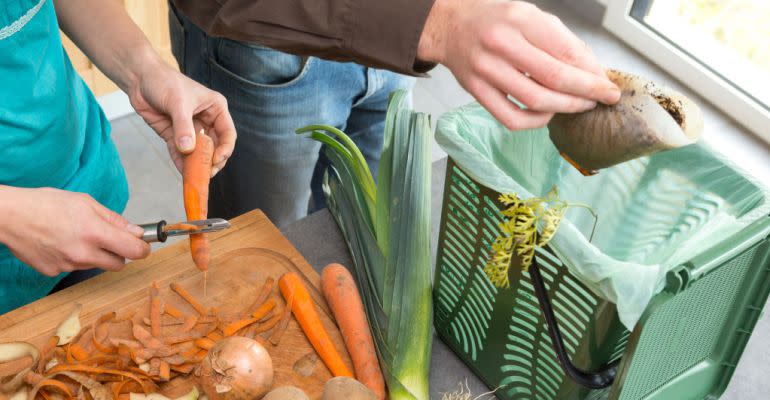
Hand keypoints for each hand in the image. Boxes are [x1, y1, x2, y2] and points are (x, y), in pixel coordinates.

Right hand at [0, 187, 150, 276]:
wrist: (10, 216)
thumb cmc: (46, 203)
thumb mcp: (85, 202)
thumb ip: (114, 220)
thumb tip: (135, 232)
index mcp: (94, 232)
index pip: (133, 251)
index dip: (143, 249)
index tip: (143, 246)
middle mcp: (83, 253)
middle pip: (118, 264)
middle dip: (119, 254)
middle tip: (108, 239)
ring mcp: (68, 265)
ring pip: (95, 265)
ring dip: (94, 254)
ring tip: (76, 235)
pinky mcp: (54, 272)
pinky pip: (74, 267)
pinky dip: (73, 258)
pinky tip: (60, 243)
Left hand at [128, 58, 235, 175]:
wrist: (139, 78)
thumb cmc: (164, 82)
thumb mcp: (177, 103)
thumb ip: (183, 127)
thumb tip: (188, 149)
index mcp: (216, 109)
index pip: (227, 134)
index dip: (224, 149)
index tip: (216, 160)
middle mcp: (207, 120)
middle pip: (215, 146)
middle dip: (212, 161)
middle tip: (206, 173)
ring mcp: (191, 129)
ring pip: (199, 152)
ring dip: (197, 165)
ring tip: (195, 178)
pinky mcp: (175, 135)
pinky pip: (181, 153)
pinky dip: (182, 164)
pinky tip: (183, 174)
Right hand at [418, 0, 620, 129]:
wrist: (450, 26)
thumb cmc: (496, 21)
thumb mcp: (529, 16)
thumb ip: (560, 41)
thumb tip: (592, 72)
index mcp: (520, 18)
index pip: (566, 51)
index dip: (592, 73)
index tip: (607, 84)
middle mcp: (501, 43)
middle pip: (554, 77)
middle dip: (586, 92)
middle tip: (602, 99)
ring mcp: (486, 69)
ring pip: (536, 100)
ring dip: (565, 107)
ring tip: (579, 105)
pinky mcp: (476, 91)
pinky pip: (511, 118)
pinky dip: (535, 122)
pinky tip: (547, 115)